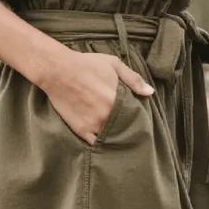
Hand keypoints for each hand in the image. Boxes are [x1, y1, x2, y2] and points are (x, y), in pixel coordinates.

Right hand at [39, 49, 154, 144]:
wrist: (58, 70)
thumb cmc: (86, 64)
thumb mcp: (113, 64)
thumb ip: (134, 79)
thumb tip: (150, 93)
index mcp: (117, 101)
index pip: (135, 115)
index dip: (137, 116)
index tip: (138, 116)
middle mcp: (107, 116)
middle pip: (124, 127)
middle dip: (127, 128)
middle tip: (130, 127)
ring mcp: (94, 125)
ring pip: (111, 137)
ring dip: (115, 136)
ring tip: (118, 135)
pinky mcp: (81, 130)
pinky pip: (95, 143)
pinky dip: (101, 143)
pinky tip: (104, 141)